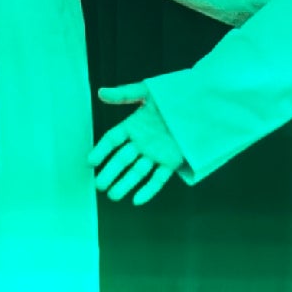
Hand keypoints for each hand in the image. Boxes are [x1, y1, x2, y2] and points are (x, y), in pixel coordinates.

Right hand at [90, 86, 191, 205]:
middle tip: (100, 184)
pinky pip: (158, 178)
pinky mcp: (171, 162)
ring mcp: (156, 153)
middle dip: (111, 172)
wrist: (200, 103)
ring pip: (137, 172)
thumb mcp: (148, 91)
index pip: (112, 140)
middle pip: (122, 160)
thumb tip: (101, 92)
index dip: (101, 150)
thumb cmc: (172, 95)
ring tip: (113, 195)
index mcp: (134, 126)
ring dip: (125, 184)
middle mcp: (142, 142)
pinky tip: (137, 200)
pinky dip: (149, 190)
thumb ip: (124, 94)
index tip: (91, 162)